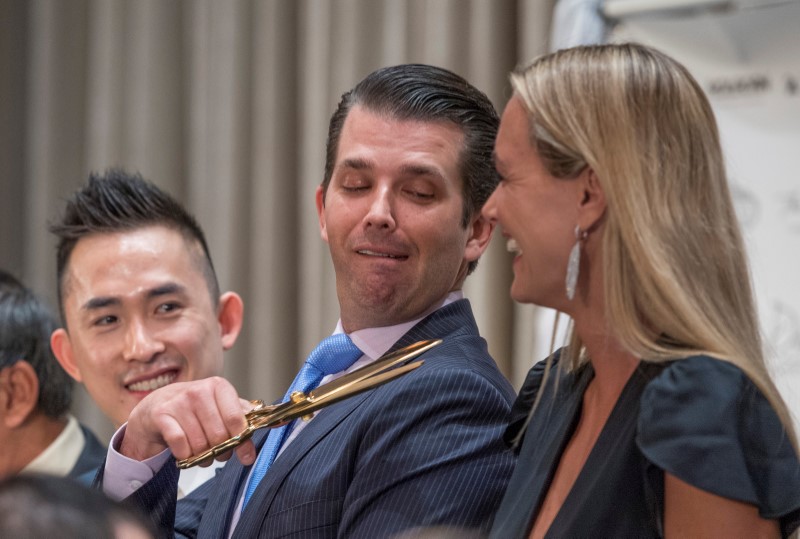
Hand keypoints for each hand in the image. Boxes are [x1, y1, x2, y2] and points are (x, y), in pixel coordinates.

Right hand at [119, 376, 256, 465]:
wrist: (155, 407)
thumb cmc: (195, 409)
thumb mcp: (222, 406)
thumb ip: (247, 415)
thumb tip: (283, 421)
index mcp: (218, 386)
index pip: (236, 419)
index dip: (242, 441)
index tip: (245, 455)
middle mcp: (199, 390)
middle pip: (219, 435)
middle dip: (221, 452)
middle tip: (219, 454)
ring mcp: (178, 401)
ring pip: (200, 444)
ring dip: (203, 457)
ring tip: (202, 454)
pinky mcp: (160, 415)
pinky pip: (180, 445)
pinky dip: (185, 456)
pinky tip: (185, 453)